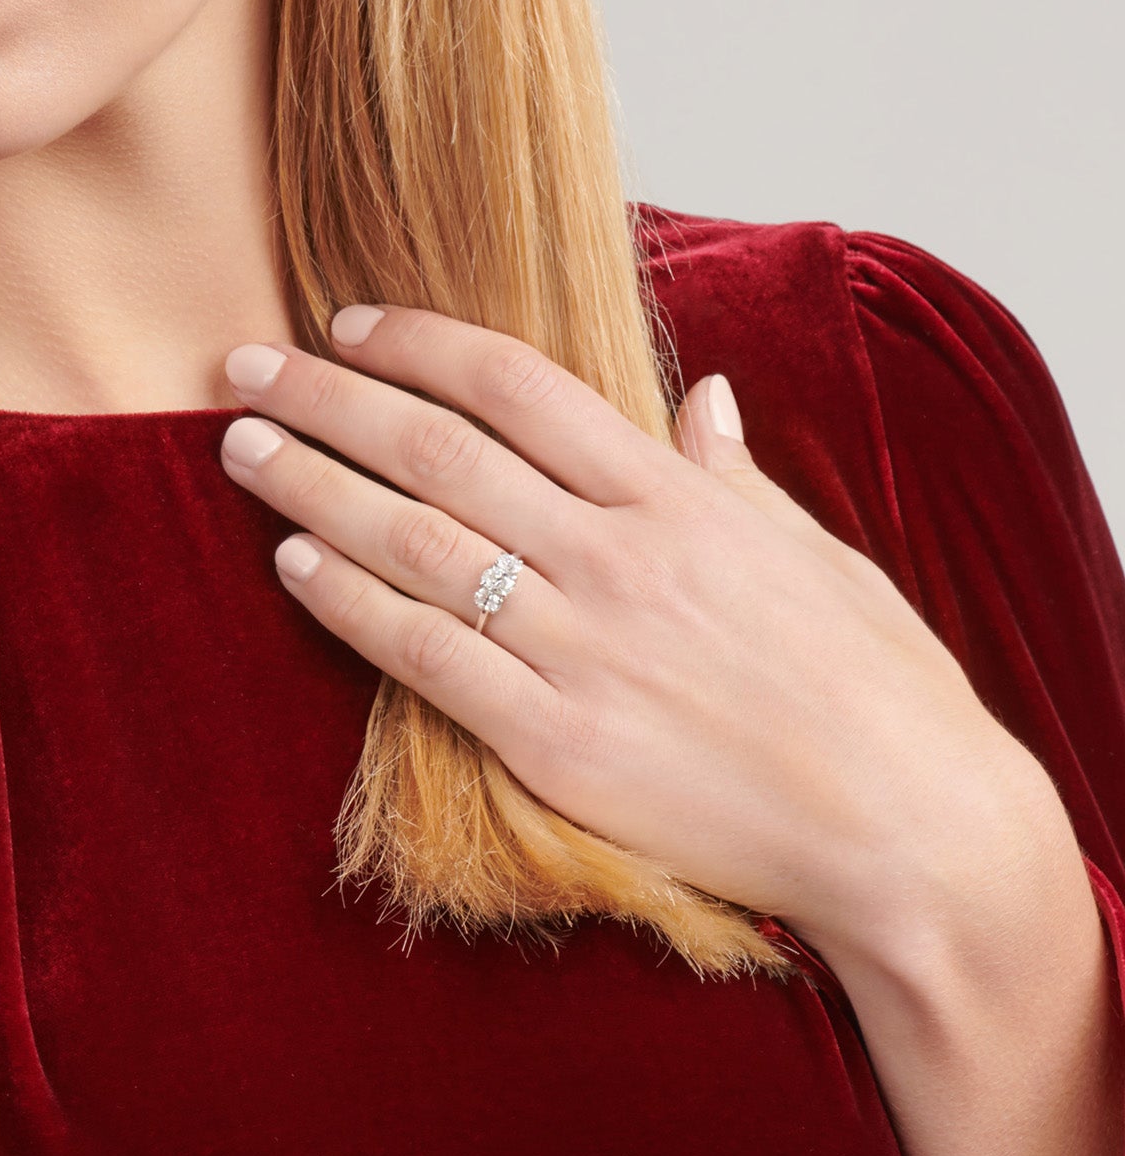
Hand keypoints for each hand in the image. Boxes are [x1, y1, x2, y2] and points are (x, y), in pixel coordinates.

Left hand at [218, 306, 1071, 962]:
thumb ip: (733, 473)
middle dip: (328, 400)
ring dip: (313, 487)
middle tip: (242, 367)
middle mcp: (619, 556)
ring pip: (415, 542)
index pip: (520, 387)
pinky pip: (426, 656)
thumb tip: (702, 396)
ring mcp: (584, 648)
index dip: (420, 345)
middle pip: (441, 450)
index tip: (346, 324)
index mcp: (677, 499)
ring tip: (240, 449)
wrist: (915, 831)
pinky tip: (292, 563)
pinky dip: (350, 604)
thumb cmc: (874, 688)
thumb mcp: (816, 554)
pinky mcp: (558, 742)